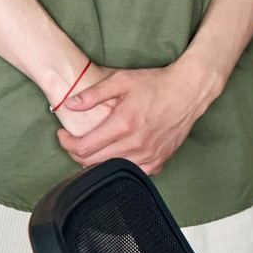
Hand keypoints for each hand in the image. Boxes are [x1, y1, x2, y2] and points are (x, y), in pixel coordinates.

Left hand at [56, 59, 223, 173]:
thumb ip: (94, 93)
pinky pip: (132, 172)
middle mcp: (136, 144)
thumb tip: (70, 105)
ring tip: (95, 146)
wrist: (189, 91)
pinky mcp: (159, 160)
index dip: (66, 143)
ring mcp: (149, 155)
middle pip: (92, 162)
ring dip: (97, 161)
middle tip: (76, 140)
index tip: (63, 135)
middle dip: (77, 152)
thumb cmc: (157, 83)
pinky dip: (119, 166)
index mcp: (123, 125)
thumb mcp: (123, 80)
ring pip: (110, 169)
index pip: (83, 147)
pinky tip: (118, 153)